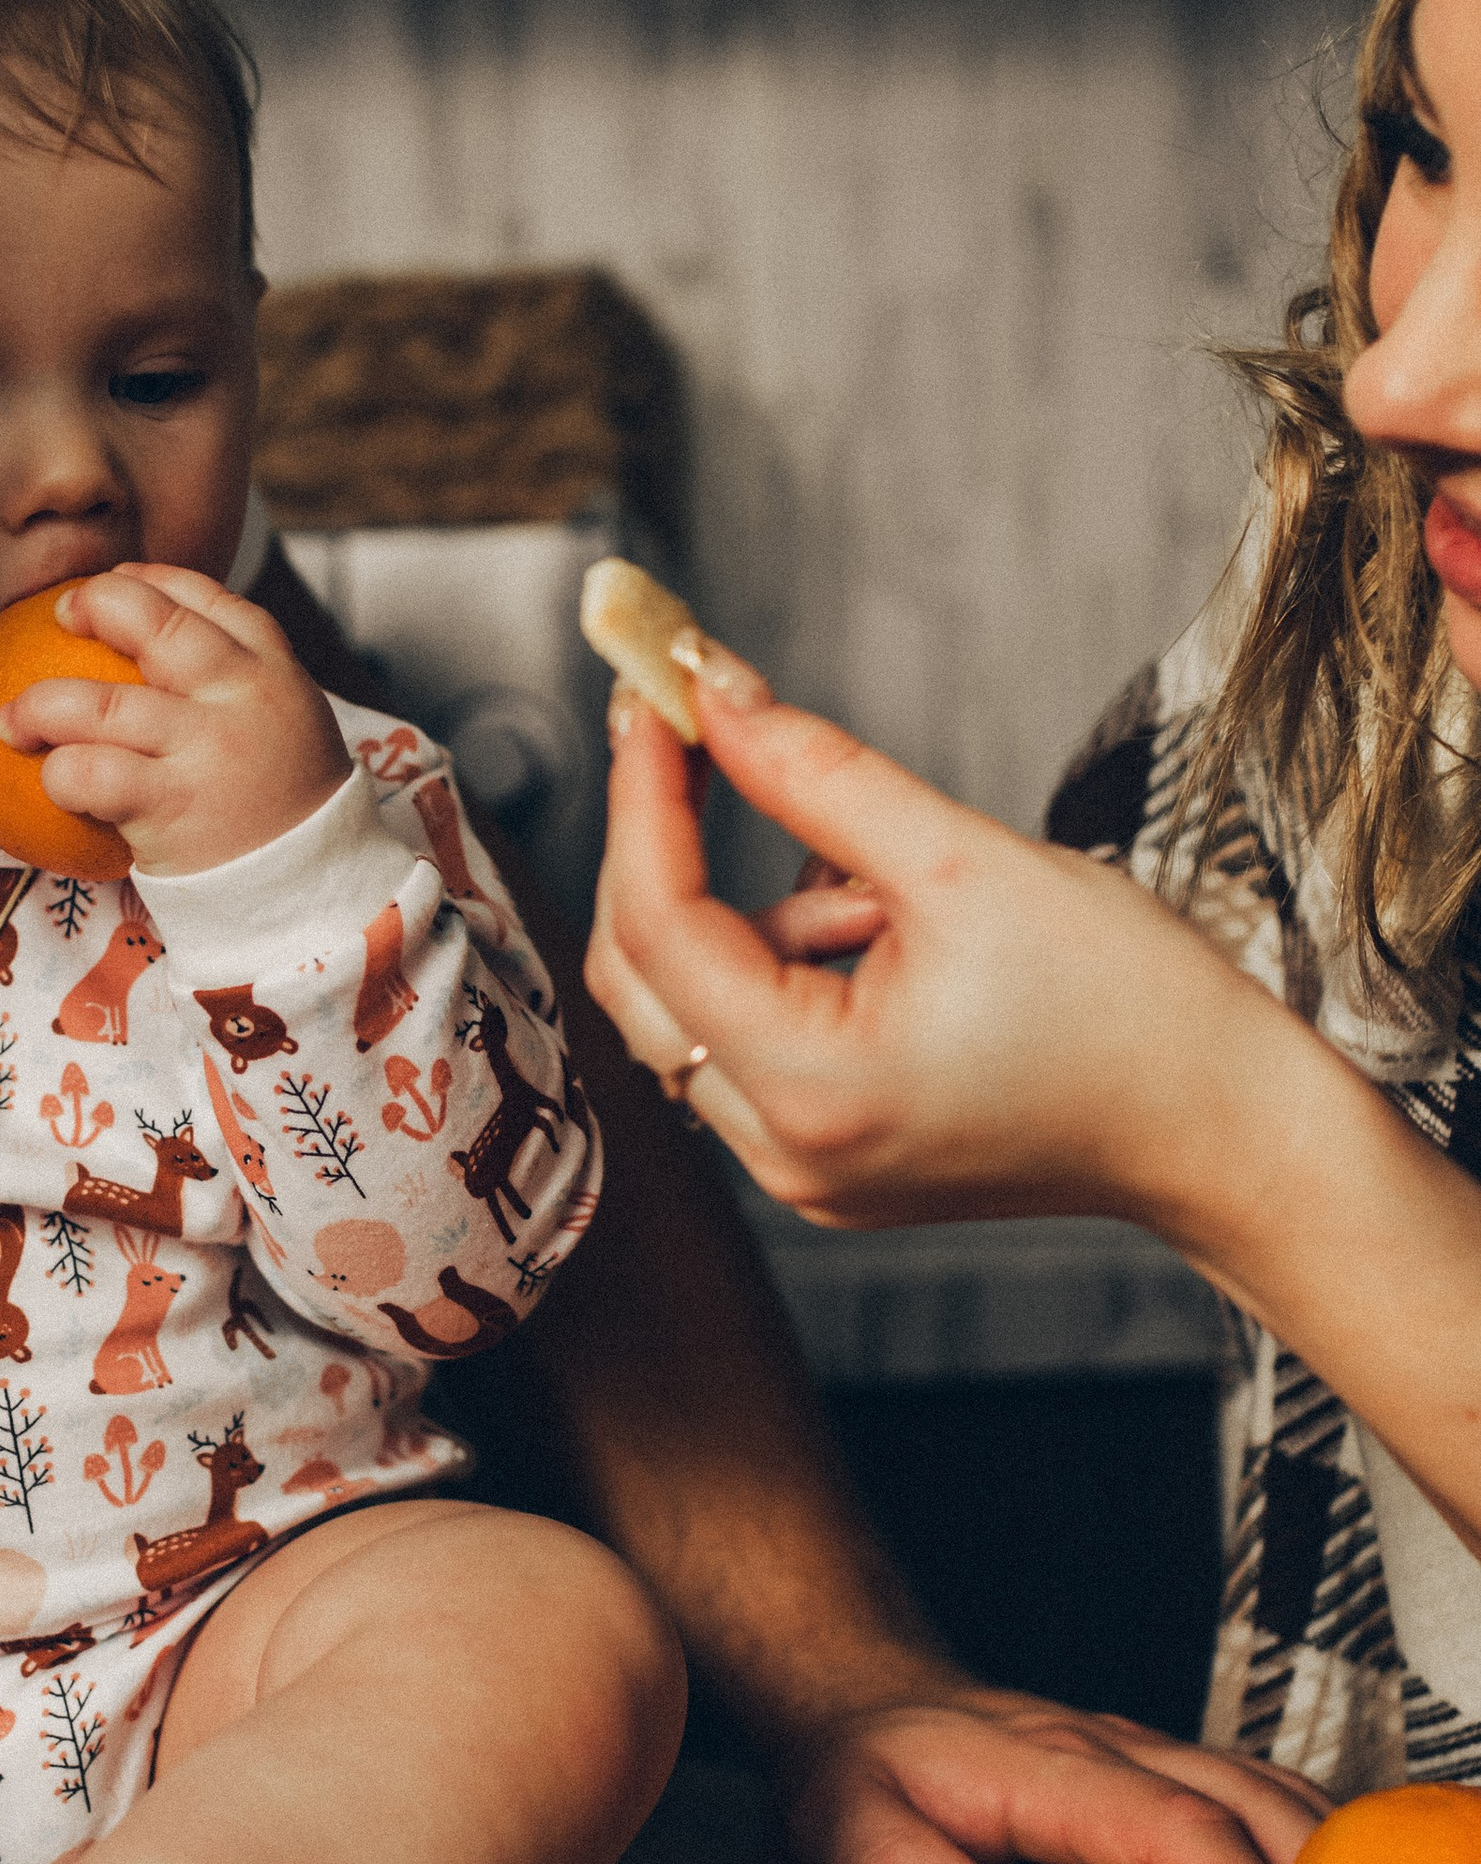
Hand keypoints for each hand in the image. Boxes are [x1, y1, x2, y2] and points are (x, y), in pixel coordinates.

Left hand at [1, 565, 349, 876]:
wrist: (313, 892)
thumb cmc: (285, 812)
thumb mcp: (283, 730)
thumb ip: (234, 689)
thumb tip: (150, 653)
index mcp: (273, 671)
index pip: (211, 601)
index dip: (155, 581)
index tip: (116, 581)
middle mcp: (240, 696)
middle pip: (155, 625)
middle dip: (97, 605)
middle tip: (61, 616)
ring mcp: (206, 748)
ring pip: (101, 704)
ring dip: (39, 707)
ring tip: (10, 720)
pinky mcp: (172, 804)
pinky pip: (91, 775)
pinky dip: (59, 775)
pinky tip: (50, 782)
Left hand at [586, 660, 1298, 1241]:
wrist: (1221, 1127)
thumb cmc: (1132, 1007)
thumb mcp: (966, 861)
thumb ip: (817, 774)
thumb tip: (709, 692)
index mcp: (814, 1091)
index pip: (658, 927)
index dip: (643, 799)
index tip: (649, 695)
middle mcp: (784, 1153)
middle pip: (642, 978)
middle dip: (666, 850)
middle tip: (694, 732)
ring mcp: (799, 1171)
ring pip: (695, 1007)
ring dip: (761, 917)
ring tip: (903, 898)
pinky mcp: (826, 1161)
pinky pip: (752, 1040)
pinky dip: (790, 965)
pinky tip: (897, 942)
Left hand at [776, 1680, 1324, 1863]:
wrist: (862, 1697)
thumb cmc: (857, 1771)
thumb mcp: (834, 1822)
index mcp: (1046, 1768)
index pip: (1164, 1824)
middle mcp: (1115, 1749)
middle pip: (1248, 1802)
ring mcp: (1147, 1752)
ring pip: (1270, 1790)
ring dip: (1334, 1861)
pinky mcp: (1164, 1768)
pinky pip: (1264, 1791)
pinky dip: (1321, 1839)